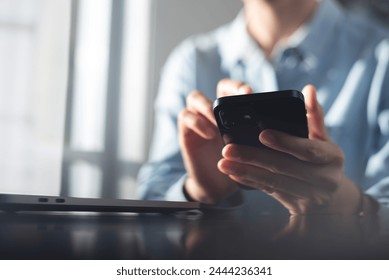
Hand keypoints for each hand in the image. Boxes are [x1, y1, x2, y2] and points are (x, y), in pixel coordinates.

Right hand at [178, 79, 251, 203]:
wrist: (218, 186)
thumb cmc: (237, 165)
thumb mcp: (251, 150)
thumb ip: (257, 136)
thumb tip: (277, 129)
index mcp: (230, 111)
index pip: (233, 88)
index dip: (239, 86)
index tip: (250, 93)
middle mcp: (213, 110)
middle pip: (216, 86)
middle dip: (228, 88)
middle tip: (239, 98)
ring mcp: (197, 119)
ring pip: (194, 97)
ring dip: (207, 105)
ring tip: (217, 119)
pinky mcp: (185, 131)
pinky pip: (185, 116)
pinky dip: (197, 122)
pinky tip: (209, 134)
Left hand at [218, 85, 361, 214]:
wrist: (331, 199)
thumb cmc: (323, 160)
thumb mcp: (323, 138)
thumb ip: (314, 115)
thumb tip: (309, 89)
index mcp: (332, 158)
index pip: (307, 150)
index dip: (285, 142)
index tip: (262, 134)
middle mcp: (324, 179)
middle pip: (283, 167)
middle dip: (253, 158)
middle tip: (228, 149)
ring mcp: (309, 196)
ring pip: (272, 182)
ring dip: (245, 171)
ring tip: (223, 163)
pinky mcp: (294, 205)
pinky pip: (268, 191)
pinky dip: (249, 182)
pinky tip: (232, 174)